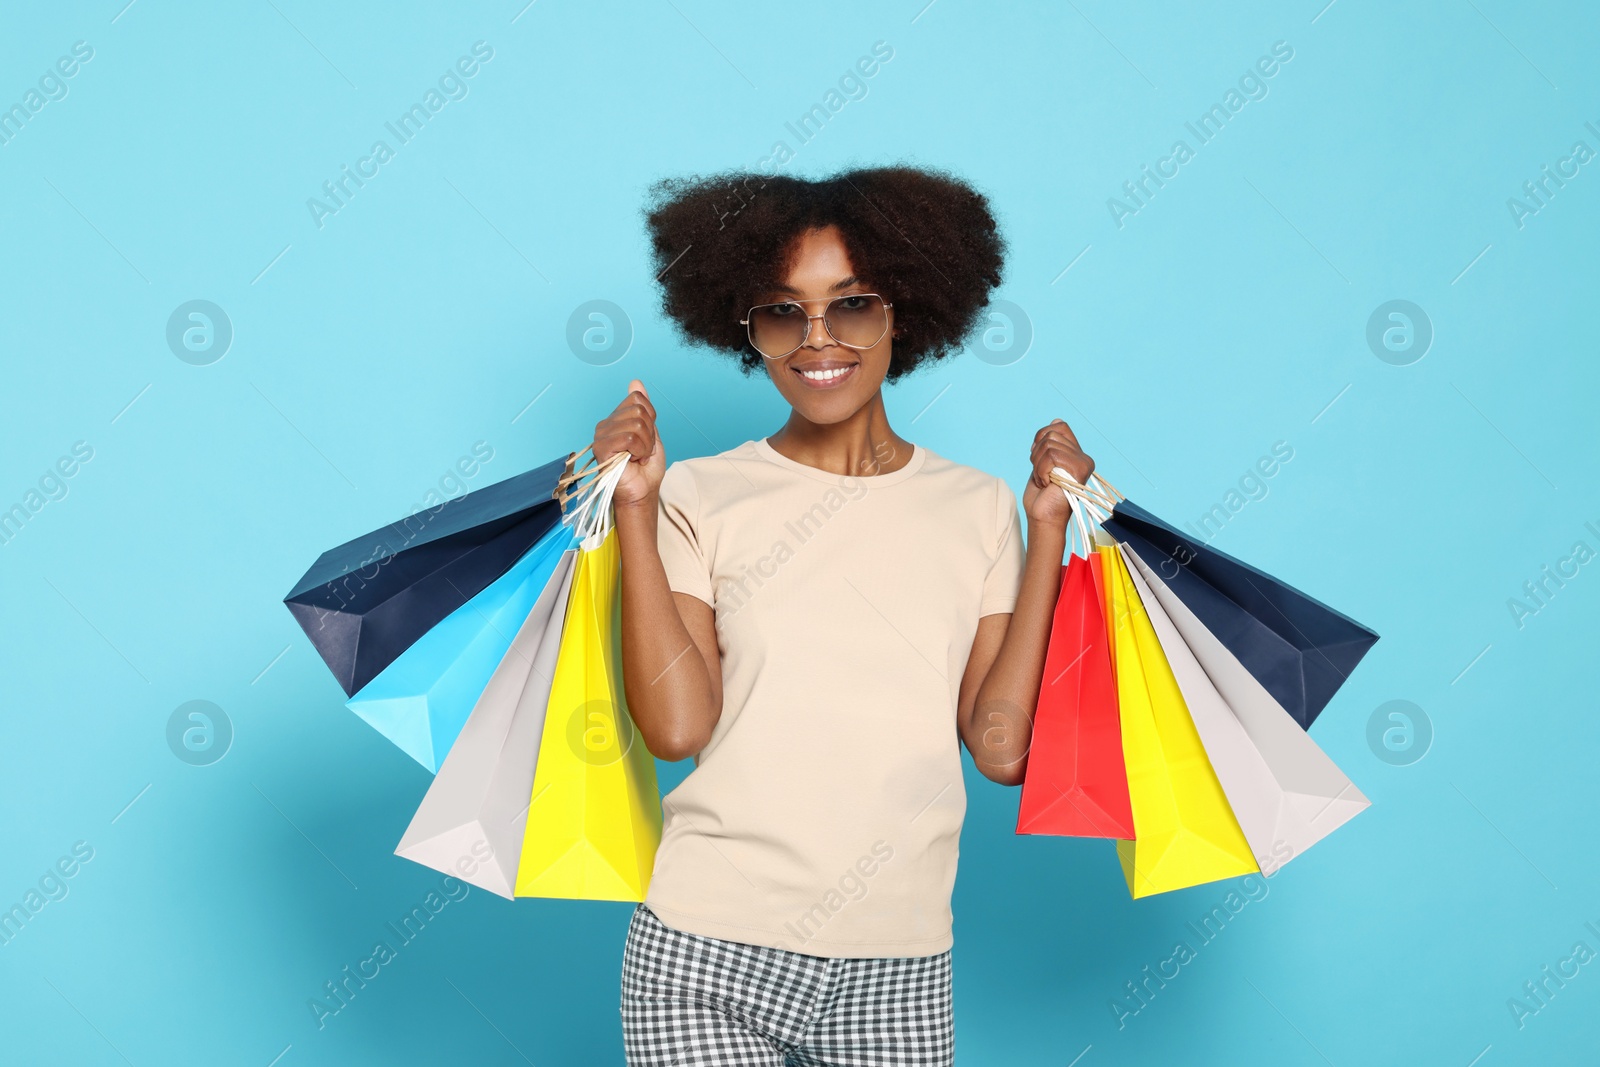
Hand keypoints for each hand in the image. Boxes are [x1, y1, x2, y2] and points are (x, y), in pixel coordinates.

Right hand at [593, 379, 664, 507]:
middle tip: (641, 450)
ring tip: (636, 456)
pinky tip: (631, 460)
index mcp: (616, 419)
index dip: (650, 419)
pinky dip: (638, 450)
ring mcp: (601, 435)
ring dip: (645, 444)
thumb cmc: (645, 469)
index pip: (638, 399)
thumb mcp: (652, 434)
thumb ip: (645, 409)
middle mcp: (606, 424)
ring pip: (636, 424)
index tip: (646, 439)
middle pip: (639, 410)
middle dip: (649, 434)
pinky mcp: (601, 447)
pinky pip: (630, 437)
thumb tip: (635, 382)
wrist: (642, 492)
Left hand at [1022, 418, 1093, 529]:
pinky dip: (1041, 471)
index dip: (1041, 438)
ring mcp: (1083, 463)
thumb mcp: (1041, 464)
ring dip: (1038, 466)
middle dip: (1037, 455)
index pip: (1059, 426)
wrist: (1043, 518)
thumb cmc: (1041, 497)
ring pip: (1049, 445)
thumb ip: (1048, 444)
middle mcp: (1083, 457)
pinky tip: (1047, 484)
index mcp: (1076, 454)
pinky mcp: (1079, 470)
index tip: (1038, 457)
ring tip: (1045, 482)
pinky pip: (1051, 457)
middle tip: (1042, 475)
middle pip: (1051, 434)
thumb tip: (1056, 421)